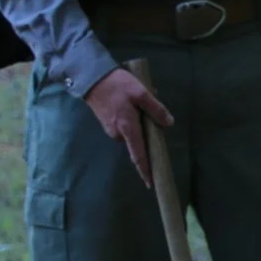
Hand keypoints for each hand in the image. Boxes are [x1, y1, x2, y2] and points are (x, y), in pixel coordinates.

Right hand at [83, 68, 172, 184]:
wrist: (91, 78)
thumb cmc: (117, 85)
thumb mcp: (141, 93)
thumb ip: (156, 109)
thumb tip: (168, 123)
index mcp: (128, 128)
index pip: (138, 155)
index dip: (145, 169)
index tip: (150, 183)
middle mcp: (118, 133)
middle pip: (137, 141)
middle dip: (146, 133)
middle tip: (150, 112)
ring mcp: (110, 128)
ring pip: (131, 132)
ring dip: (138, 122)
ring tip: (139, 101)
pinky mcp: (106, 122)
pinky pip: (123, 126)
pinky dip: (130, 119)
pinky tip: (129, 102)